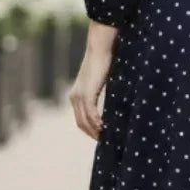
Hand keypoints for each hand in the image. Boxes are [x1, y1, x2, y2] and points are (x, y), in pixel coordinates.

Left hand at [69, 22, 117, 140]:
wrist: (100, 48)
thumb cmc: (104, 60)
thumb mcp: (101, 80)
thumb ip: (102, 91)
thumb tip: (114, 99)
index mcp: (76, 95)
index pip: (80, 118)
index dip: (90, 129)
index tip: (101, 135)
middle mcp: (74, 97)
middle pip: (81, 123)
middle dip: (92, 133)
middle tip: (106, 142)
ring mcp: (79, 96)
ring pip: (85, 121)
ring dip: (95, 131)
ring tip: (107, 138)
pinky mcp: (86, 94)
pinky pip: (91, 115)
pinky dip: (98, 123)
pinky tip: (106, 128)